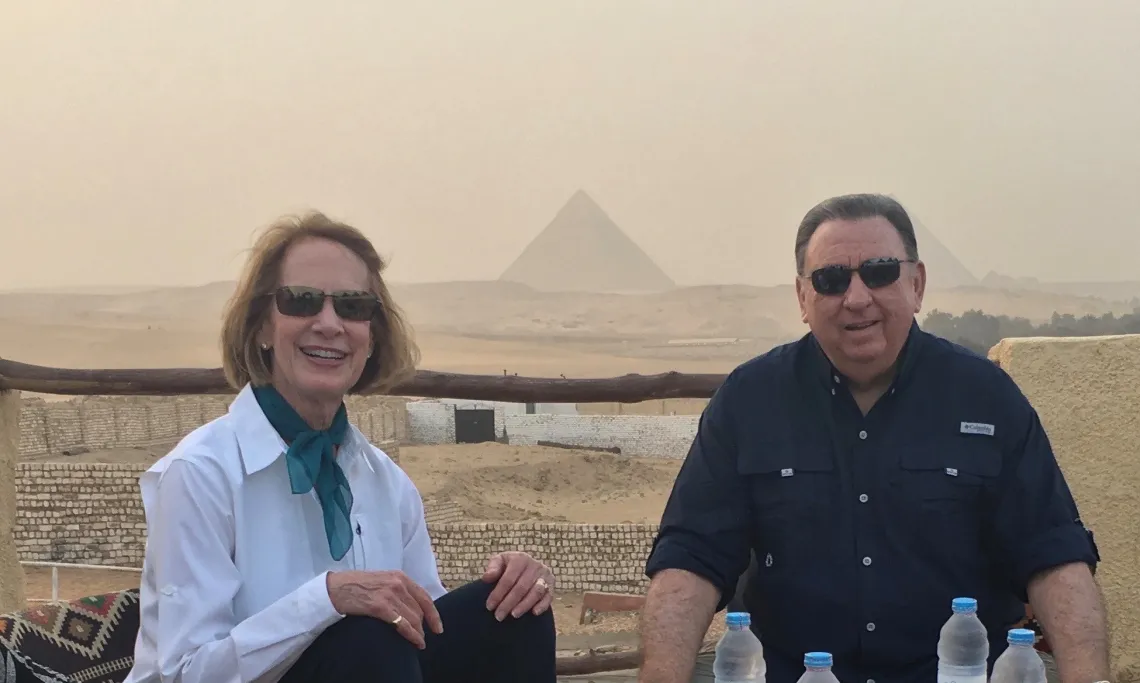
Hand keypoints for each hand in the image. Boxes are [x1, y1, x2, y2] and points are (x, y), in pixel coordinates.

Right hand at [326, 570, 443, 648]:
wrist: (334, 588)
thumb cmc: (355, 586)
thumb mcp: (381, 581)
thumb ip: (397, 588)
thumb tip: (411, 605)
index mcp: (399, 576)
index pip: (424, 597)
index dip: (434, 614)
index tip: (438, 627)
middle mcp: (398, 583)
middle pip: (419, 610)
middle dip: (424, 626)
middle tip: (424, 637)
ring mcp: (389, 594)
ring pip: (413, 618)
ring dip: (418, 633)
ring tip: (419, 643)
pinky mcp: (380, 606)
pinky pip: (402, 624)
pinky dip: (411, 635)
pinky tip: (415, 642)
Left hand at [481, 551, 554, 620]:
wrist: (527, 565)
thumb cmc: (509, 566)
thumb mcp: (500, 561)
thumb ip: (493, 568)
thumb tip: (486, 578)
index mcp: (520, 558)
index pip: (508, 579)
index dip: (498, 593)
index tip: (489, 606)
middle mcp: (534, 565)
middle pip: (521, 587)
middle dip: (508, 603)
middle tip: (498, 616)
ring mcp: (544, 575)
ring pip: (536, 592)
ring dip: (524, 605)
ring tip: (513, 615)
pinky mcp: (551, 584)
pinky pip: (549, 596)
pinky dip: (542, 605)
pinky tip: (534, 613)